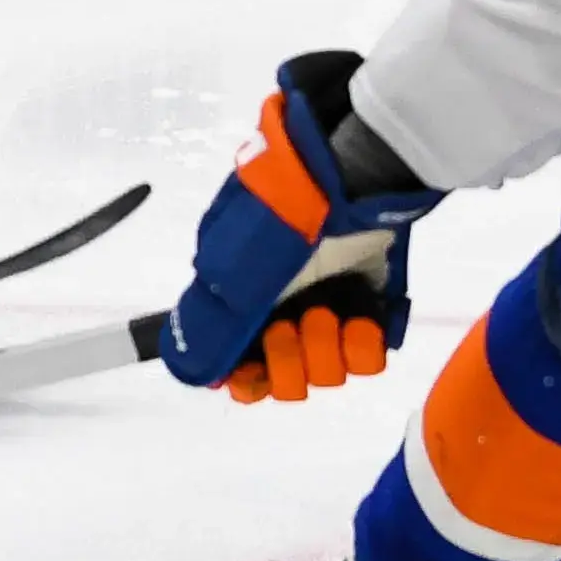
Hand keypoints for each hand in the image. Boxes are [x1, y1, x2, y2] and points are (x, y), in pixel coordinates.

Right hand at [159, 51, 441, 399]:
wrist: (347, 182)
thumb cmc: (279, 226)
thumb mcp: (230, 277)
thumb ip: (209, 330)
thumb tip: (190, 371)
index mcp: (242, 302)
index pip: (242, 366)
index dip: (248, 379)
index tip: (254, 371)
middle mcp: (284, 309)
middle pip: (285, 378)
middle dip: (288, 361)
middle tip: (291, 325)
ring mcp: (329, 307)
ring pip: (326, 371)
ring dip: (326, 349)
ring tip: (329, 314)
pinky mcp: (371, 305)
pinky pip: (369, 357)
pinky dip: (365, 346)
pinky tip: (360, 322)